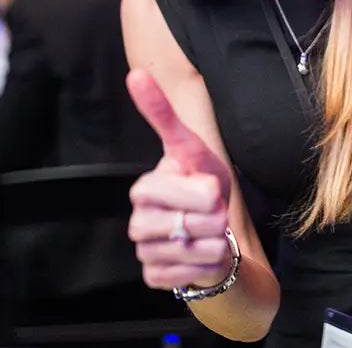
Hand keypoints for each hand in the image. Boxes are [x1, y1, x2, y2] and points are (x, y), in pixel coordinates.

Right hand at [127, 70, 233, 289]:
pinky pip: (193, 272)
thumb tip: (135, 74)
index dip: (203, 190)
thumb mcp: (191, 148)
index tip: (208, 187)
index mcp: (143, 189)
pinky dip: (209, 263)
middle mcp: (136, 222)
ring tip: (209, 231)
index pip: (175, 189)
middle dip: (215, 215)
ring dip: (215, 239)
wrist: (214, 231)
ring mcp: (144, 252)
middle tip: (212, 210)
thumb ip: (163, 115)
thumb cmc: (202, 185)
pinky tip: (204, 254)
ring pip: (196, 247)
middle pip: (193, 221)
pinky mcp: (155, 278)